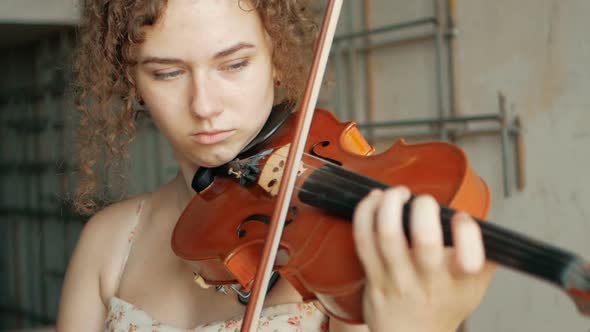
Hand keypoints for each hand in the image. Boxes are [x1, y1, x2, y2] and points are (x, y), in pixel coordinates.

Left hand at [352, 187, 495, 331]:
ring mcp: (397, 279)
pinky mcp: (372, 275)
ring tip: (397, 193)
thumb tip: (489, 222)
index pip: (469, 259)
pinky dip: (366, 213)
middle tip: (425, 201)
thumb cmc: (442, 306)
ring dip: (390, 205)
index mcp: (458, 283)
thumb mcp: (473, 288)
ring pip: (388, 235)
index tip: (461, 217)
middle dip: (424, 209)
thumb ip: (485, 256)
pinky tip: (374, 200)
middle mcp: (428, 282)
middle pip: (425, 241)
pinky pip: (364, 239)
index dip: (467, 231)